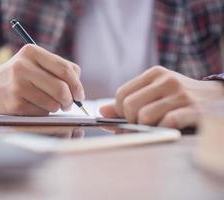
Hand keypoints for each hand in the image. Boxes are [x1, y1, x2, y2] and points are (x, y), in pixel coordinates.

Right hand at [0, 44, 84, 114]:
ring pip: (53, 103)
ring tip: (51, 104)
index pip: (65, 69)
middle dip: (70, 100)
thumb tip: (78, 89)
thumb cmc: (22, 75)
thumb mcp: (37, 62)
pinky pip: (42, 113)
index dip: (77, 85)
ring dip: (57, 107)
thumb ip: (61, 69)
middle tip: (69, 104)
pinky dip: (44, 112)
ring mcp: (17, 86)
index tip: (80, 95)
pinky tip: (36, 106)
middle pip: (61, 88)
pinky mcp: (14, 103)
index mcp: (32, 52)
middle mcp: (22, 67)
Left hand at [100, 66, 223, 128]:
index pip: (122, 94)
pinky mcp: (193, 108)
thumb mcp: (154, 94)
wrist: (216, 98)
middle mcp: (166, 80)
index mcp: (154, 74)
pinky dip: (163, 130)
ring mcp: (180, 93)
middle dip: (132, 120)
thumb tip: (101, 111)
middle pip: (130, 106)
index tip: (130, 116)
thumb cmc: (179, 98)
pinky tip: (170, 127)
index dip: (121, 111)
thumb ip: (128, 102)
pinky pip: (167, 122)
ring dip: (147, 127)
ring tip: (158, 125)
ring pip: (145, 116)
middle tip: (143, 123)